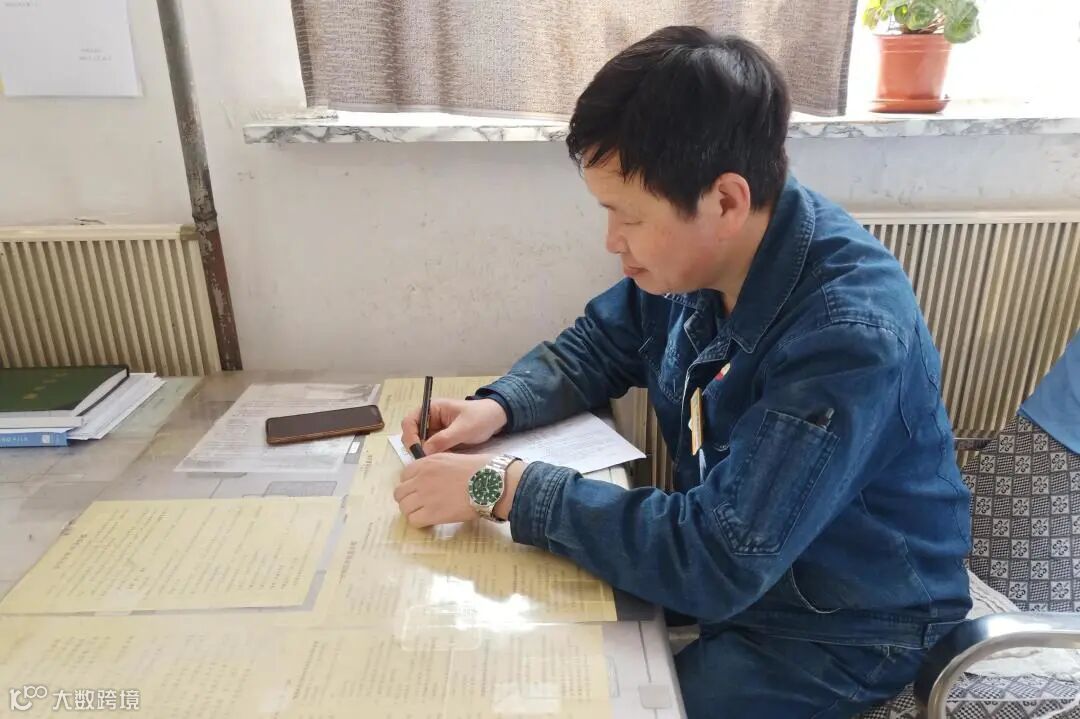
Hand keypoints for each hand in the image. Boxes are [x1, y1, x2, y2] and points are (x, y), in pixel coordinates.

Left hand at [394, 453, 525, 527]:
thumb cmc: (481, 469)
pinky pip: (413, 520)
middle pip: (400, 493)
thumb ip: (437, 467)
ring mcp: (425, 496)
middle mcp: (421, 478)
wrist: (492, 483)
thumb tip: (433, 478)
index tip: (421, 490)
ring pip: (404, 508)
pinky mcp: (432, 513)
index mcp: (427, 462)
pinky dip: (420, 522)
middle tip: (422, 504)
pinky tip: (431, 520)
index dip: (411, 484)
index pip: (404, 475)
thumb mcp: (453, 459)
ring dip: (413, 512)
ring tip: (426, 514)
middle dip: (409, 499)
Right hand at [401, 398, 506, 454]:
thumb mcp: (463, 428)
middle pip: (412, 435)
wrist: (497, 420)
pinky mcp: (442, 442)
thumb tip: (425, 451)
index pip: (410, 421)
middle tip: (425, 459)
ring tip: (435, 462)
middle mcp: (430, 420)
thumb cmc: (481, 418)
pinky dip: (434, 457)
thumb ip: (444, 439)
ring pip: (421, 445)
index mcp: (432, 409)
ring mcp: (436, 431)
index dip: (410, 435)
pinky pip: (432, 451)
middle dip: (416, 447)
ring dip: (425, 454)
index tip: (417, 449)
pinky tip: (442, 462)